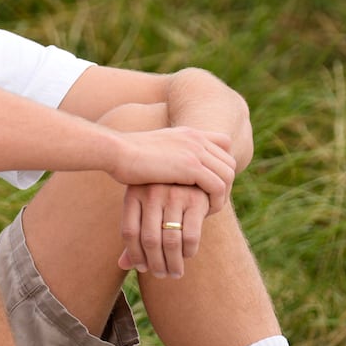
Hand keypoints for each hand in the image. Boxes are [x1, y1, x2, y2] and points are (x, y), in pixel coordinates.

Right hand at [108, 126, 235, 214]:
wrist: (116, 151)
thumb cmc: (125, 156)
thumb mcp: (152, 150)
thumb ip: (166, 154)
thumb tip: (166, 165)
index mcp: (188, 133)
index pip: (224, 144)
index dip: (221, 166)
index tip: (210, 185)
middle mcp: (196, 138)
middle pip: (229, 161)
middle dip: (226, 184)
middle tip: (212, 202)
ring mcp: (195, 150)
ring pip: (228, 174)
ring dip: (223, 195)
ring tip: (209, 210)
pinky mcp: (191, 166)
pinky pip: (218, 186)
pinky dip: (216, 201)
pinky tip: (204, 212)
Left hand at [117, 183, 212, 278]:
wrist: (194, 173)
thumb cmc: (164, 196)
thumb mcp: (146, 209)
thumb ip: (136, 234)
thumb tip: (122, 265)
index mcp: (133, 193)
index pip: (129, 232)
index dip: (134, 255)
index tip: (142, 268)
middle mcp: (152, 192)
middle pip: (149, 240)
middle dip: (156, 264)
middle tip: (162, 275)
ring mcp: (174, 195)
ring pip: (170, 241)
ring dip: (173, 263)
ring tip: (174, 273)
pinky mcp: (196, 200)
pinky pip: (190, 236)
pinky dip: (189, 251)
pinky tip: (188, 255)